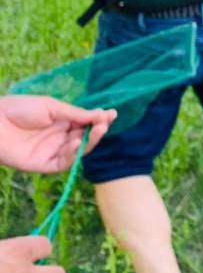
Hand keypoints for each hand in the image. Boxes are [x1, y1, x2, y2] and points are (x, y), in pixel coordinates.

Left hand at [0, 96, 115, 173]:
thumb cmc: (20, 109)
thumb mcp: (52, 107)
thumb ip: (75, 114)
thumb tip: (101, 114)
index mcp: (63, 123)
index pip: (87, 124)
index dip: (100, 120)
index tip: (111, 114)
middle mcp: (60, 138)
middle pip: (86, 139)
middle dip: (98, 131)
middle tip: (105, 123)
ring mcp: (53, 152)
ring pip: (79, 152)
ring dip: (90, 142)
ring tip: (97, 130)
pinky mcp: (44, 165)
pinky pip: (64, 163)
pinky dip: (73, 154)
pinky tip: (77, 141)